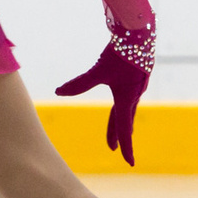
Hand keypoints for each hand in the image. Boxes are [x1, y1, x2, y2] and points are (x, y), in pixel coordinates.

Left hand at [53, 20, 155, 165]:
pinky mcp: (136, 76)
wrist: (139, 34)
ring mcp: (137, 86)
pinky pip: (129, 95)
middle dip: (118, 134)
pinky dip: (124, 104)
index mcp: (126, 99)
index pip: (124, 129)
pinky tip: (122, 97)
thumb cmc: (121, 54)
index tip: (129, 163)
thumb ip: (79, 84)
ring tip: (118, 127)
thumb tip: (58, 92)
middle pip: (123, 119)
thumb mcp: (98, 70)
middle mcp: (134, 95)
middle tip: (113, 148)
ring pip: (126, 107)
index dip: (126, 147)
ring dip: (121, 119)